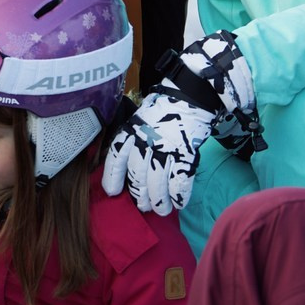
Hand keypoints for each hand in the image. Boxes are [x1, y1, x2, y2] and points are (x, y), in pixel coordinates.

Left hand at [103, 32, 257, 215]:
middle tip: (144, 206)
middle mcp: (145, 140)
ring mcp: (166, 146)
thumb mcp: (139, 120)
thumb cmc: (163, 111)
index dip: (112, 177)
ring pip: (158, 182)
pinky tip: (179, 202)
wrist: (191, 94)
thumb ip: (132, 141)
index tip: (112, 192)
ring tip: (161, 210)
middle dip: (140, 196)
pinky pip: (180, 180)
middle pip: (138, 175)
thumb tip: (124, 170)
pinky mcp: (186, 151)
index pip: (116, 157)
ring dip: (159, 201)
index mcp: (131, 130)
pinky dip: (179, 195)